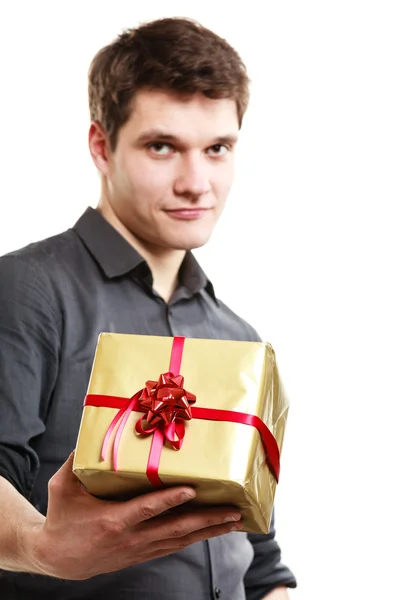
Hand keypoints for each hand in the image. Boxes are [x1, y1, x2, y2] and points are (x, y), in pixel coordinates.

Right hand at [27, 453, 241, 579]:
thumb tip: (91, 430)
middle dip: (207, 519)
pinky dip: (195, 537)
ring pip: (180, 540)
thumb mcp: (63, 487)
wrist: (58, 558)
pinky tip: (212, 530)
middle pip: (175, 529)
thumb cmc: (62, 519)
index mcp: (113, 520)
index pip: (147, 509)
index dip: (170, 501)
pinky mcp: (142, 554)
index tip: (192, 491)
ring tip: (235, 520)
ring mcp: (139, 549)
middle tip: (234, 511)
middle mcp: (131, 538)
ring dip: (209, 530)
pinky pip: (174, 545)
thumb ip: (76, 460)